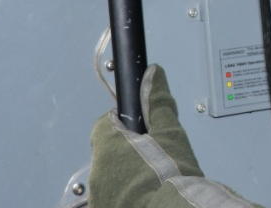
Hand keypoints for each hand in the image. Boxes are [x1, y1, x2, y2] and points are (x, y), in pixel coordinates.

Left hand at [90, 65, 257, 207]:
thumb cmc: (172, 177)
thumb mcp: (170, 133)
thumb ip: (157, 101)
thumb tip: (152, 75)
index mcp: (108, 145)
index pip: (105, 123)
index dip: (124, 124)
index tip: (140, 131)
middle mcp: (98, 172)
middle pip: (108, 152)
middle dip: (127, 152)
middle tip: (153, 158)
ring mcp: (100, 196)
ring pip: (111, 176)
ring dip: (126, 175)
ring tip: (152, 180)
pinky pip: (113, 196)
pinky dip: (126, 194)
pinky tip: (145, 195)